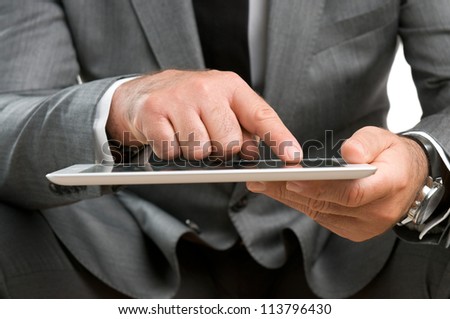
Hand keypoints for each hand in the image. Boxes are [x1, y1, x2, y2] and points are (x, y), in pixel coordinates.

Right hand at [107, 69, 300, 160]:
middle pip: (230, 143)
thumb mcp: (221, 106)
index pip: (261, 115)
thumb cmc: (190, 103)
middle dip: (220, 149)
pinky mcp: (153, 112)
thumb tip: (256, 151)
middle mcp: (207, 89)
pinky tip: (169, 134)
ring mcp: (179, 99)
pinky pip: (172, 151)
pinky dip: (171, 151)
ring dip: (194, 151)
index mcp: (230, 87)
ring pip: (201, 151)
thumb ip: (244, 128)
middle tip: (207, 136)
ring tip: (186, 133)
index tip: (293, 157)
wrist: (143, 93)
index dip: (280, 138)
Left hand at [247, 126, 428, 241]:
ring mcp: (364, 226)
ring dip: (288, 198)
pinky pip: (320, 217)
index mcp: (390, 186)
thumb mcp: (385, 139)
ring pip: (318, 212)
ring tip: (262, 183)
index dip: (321, 187)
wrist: (408, 182)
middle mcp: (377, 212)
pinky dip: (298, 203)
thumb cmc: (392, 157)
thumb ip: (367, 143)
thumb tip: (349, 154)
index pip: (352, 192)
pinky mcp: (352, 231)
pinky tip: (279, 191)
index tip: (292, 178)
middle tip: (261, 179)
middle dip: (290, 191)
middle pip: (327, 203)